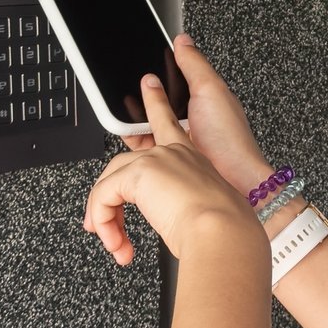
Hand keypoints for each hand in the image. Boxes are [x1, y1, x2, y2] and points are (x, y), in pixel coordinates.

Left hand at [85, 72, 269, 267]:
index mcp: (191, 158)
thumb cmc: (222, 227)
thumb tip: (176, 226)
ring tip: (116, 243)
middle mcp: (174, 152)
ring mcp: (156, 158)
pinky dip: (104, 221)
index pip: (168, 124)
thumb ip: (181, 209)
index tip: (148, 84)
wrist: (224, 230)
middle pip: (124, 161)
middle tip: (106, 229)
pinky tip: (117, 240)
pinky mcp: (140, 171)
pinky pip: (104, 195)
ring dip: (106, 217)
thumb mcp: (201, 213)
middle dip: (106, 195)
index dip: (156, 102)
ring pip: (111, 181)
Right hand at [119, 34, 276, 196]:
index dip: (158, 68)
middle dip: (141, 93)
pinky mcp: (164, 157)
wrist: (231, 179)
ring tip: (125, 107)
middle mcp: (188, 117)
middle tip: (130, 85)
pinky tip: (127, 129)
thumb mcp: (211, 90)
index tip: (141, 62)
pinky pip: (141, 142)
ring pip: (145, 120)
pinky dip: (131, 135)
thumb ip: (195, 64)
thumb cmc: (230, 139)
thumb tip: (182, 40)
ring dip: (133, 114)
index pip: (175, 76)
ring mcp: (176, 138)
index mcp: (202, 98)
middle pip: (156, 99)